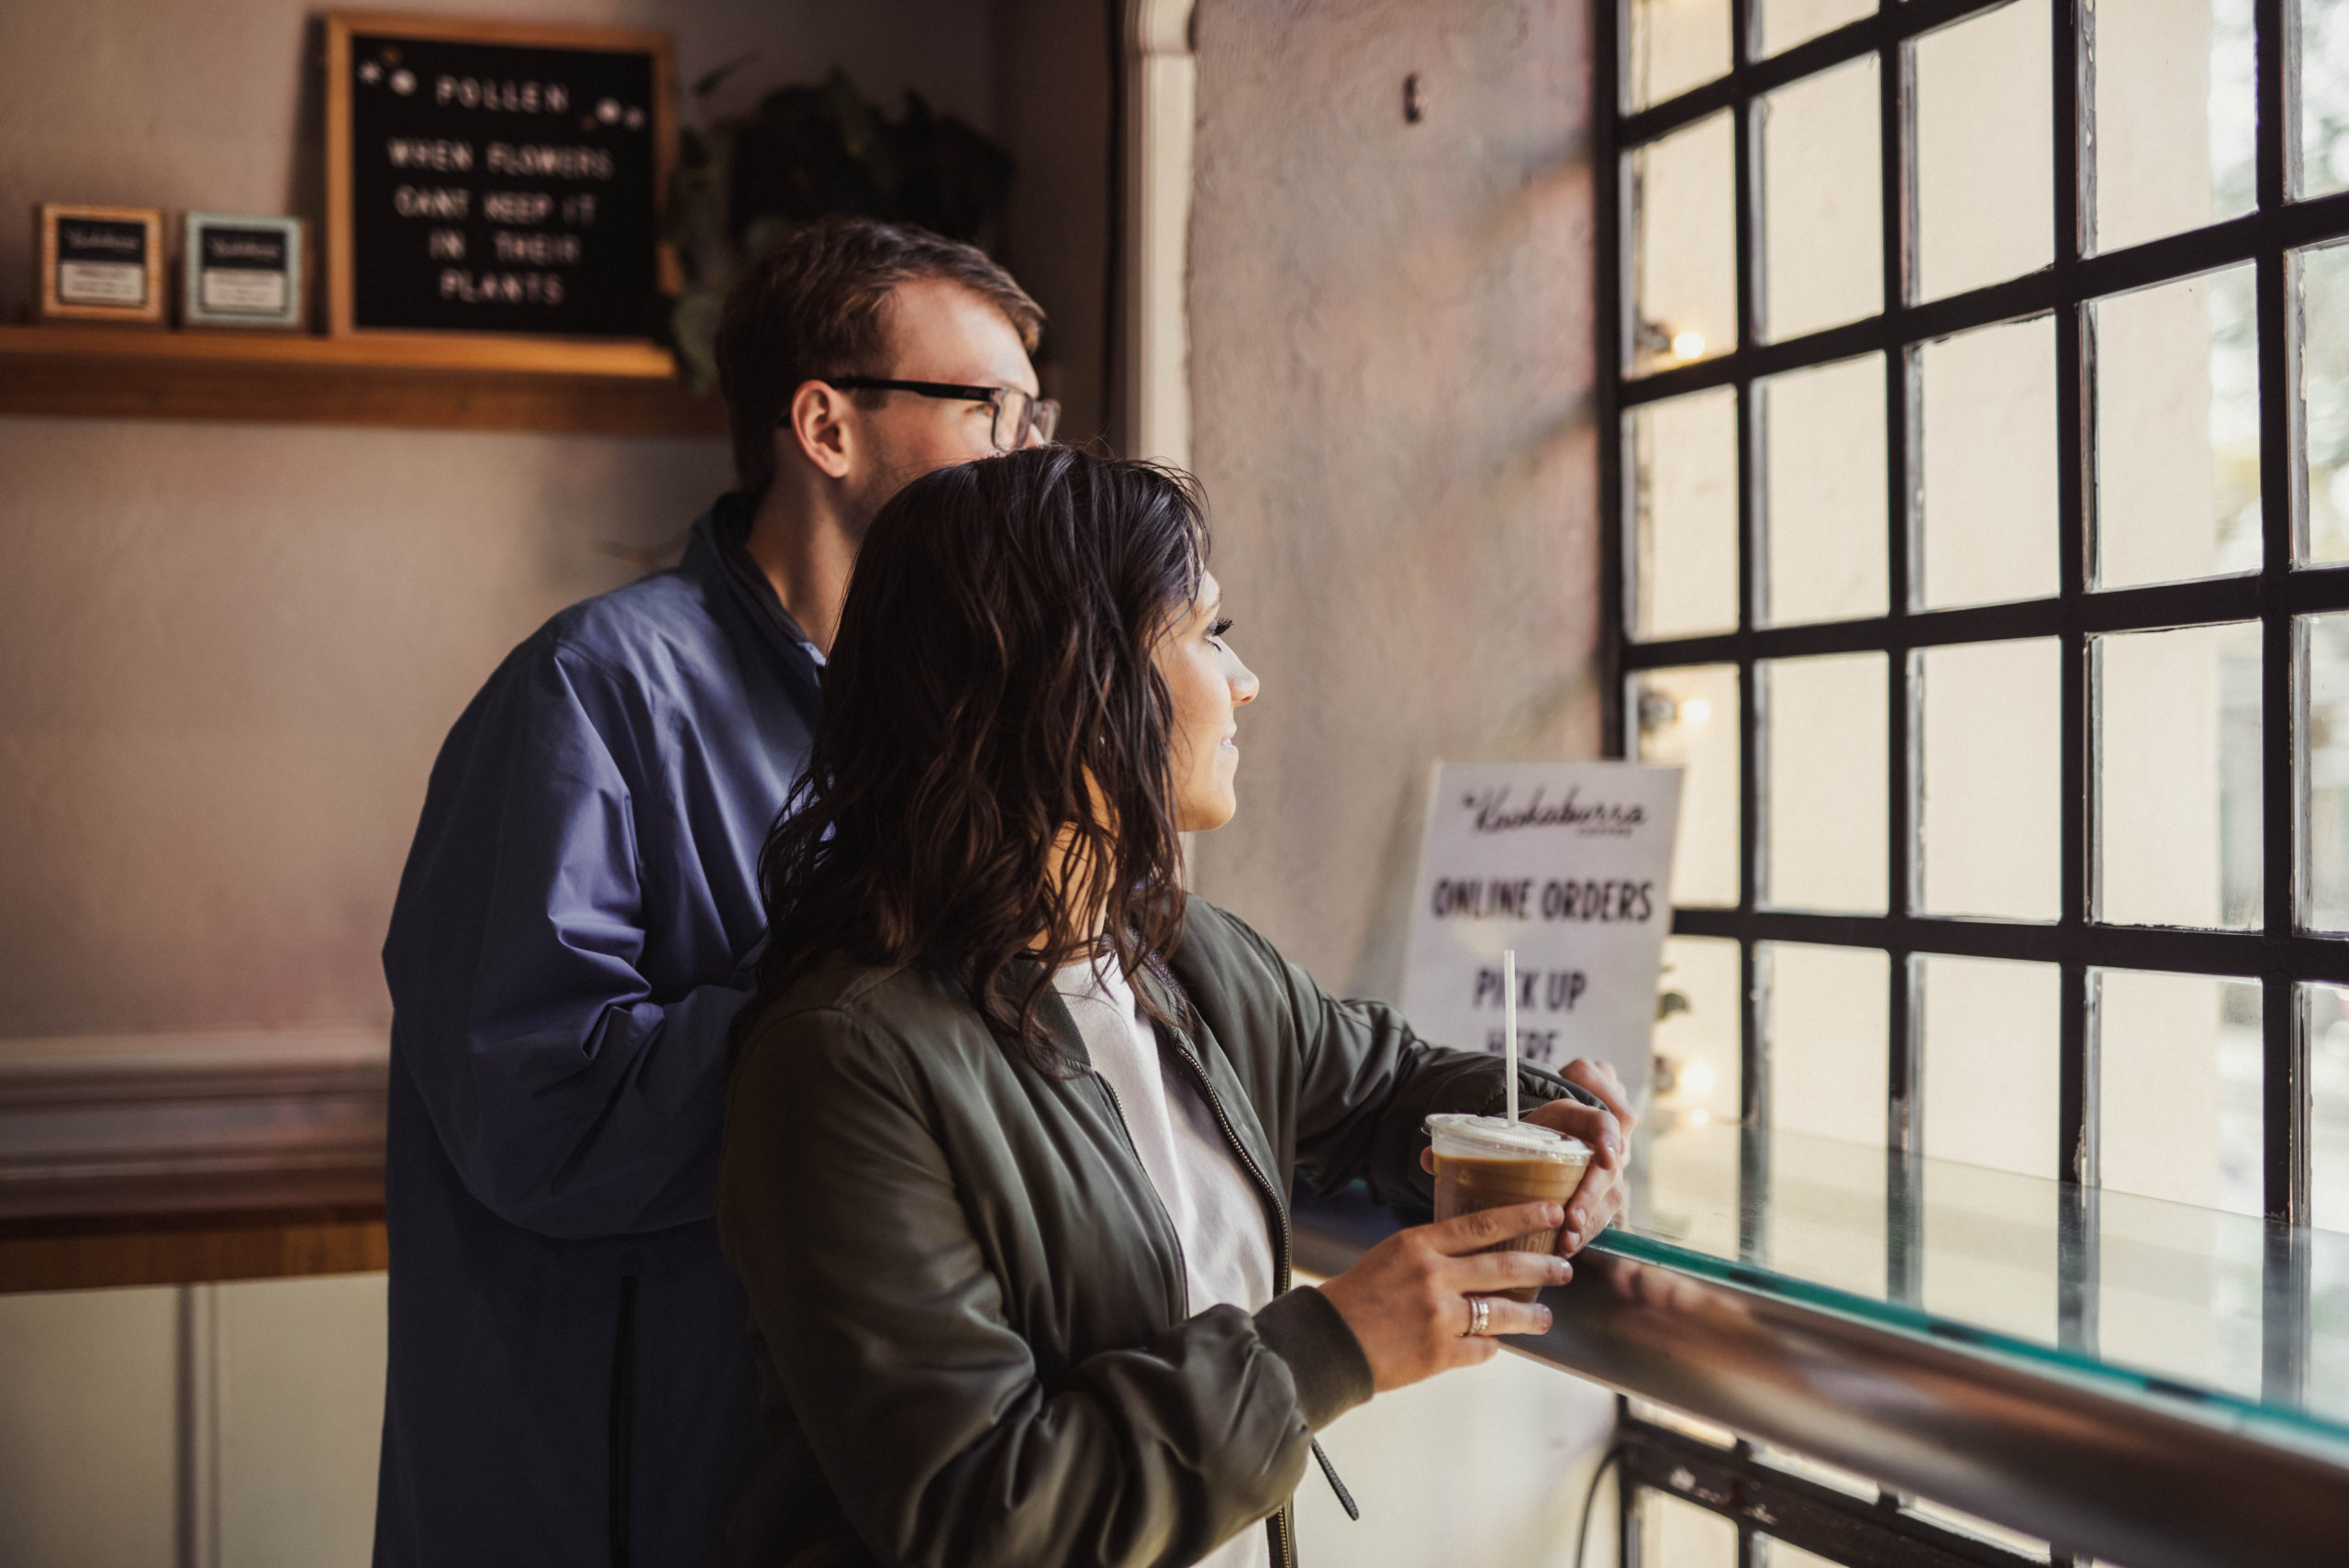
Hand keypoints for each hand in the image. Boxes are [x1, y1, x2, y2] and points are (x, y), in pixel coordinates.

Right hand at [1315, 1202, 1571, 1391]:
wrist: (1328, 1342)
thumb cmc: (1355, 1296)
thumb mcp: (1390, 1255)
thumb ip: (1432, 1253)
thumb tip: (1474, 1254)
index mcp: (1419, 1245)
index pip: (1482, 1224)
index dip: (1523, 1217)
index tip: (1551, 1211)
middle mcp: (1434, 1277)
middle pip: (1503, 1268)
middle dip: (1541, 1268)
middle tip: (1564, 1269)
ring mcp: (1440, 1317)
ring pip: (1503, 1313)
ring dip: (1531, 1316)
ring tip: (1545, 1317)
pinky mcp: (1440, 1354)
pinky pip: (1482, 1348)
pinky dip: (1490, 1346)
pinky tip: (1494, 1344)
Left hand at [1417, 1059, 1635, 1253]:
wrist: (1529, 1143)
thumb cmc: (1513, 1138)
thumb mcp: (1495, 1133)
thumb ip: (1463, 1142)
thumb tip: (1426, 1157)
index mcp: (1570, 1118)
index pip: (1602, 1121)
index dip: (1610, 1138)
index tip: (1606, 1158)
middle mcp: (1593, 1144)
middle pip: (1608, 1171)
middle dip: (1593, 1198)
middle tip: (1570, 1222)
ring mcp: (1601, 1174)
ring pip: (1609, 1198)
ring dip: (1589, 1223)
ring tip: (1566, 1244)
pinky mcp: (1598, 1199)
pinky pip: (1601, 1217)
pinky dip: (1585, 1234)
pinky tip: (1565, 1250)